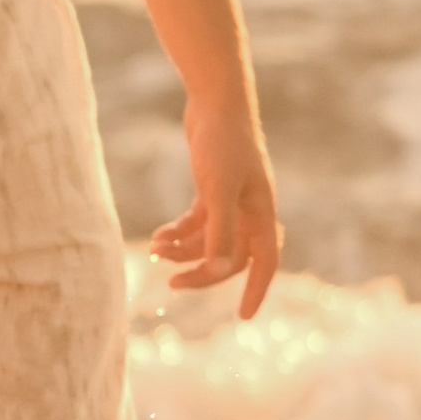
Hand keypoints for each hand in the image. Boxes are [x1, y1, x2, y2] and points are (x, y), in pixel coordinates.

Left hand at [152, 99, 280, 318]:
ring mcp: (231, 200)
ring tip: (155, 253)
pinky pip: (197, 224)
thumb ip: (220, 230)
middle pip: (232, 256)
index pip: (265, 262)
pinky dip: (178, 233)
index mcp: (262, 212)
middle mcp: (251, 210)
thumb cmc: (223, 143)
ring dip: (184, 251)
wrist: (215, 102)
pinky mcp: (211, 189)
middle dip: (203, 272)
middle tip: (173, 284)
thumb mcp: (218, 190)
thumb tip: (222, 269)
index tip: (243, 317)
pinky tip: (157, 239)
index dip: (256, 290)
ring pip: (210, 241)